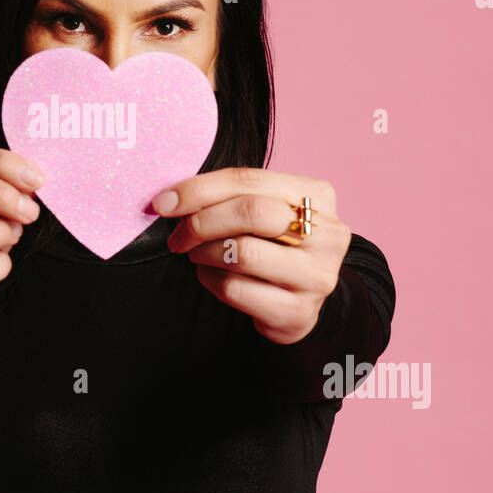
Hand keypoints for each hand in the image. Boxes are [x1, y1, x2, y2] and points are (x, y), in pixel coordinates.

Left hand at [152, 167, 351, 343]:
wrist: (298, 302)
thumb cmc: (273, 245)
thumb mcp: (262, 212)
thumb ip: (229, 197)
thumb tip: (170, 199)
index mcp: (318, 195)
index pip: (248, 180)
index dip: (199, 189)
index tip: (164, 202)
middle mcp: (328, 233)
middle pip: (251, 213)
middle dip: (201, 222)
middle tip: (178, 236)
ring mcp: (318, 275)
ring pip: (243, 253)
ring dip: (204, 252)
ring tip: (196, 254)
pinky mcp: (299, 312)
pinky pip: (236, 289)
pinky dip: (211, 280)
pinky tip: (211, 275)